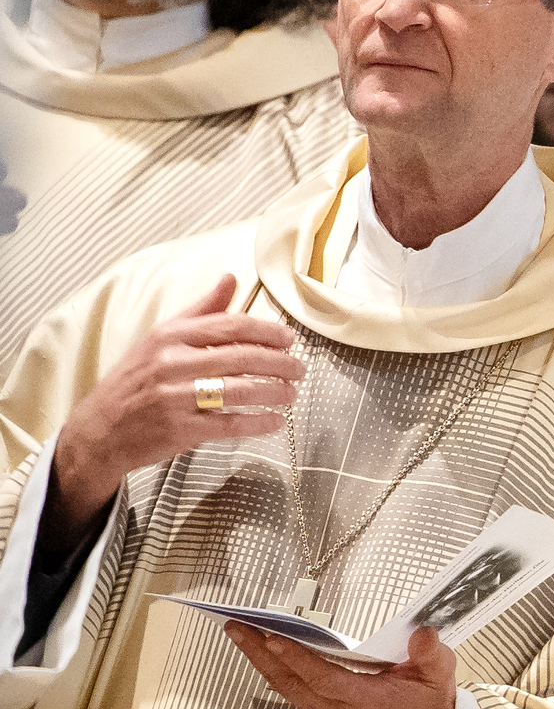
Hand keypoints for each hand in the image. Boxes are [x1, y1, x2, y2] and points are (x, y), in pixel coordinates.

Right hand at [46, 276, 300, 557]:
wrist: (99, 429)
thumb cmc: (135, 380)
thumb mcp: (161, 338)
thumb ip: (201, 311)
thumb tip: (230, 278)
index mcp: (171, 336)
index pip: (231, 326)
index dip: (268, 331)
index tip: (290, 339)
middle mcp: (172, 363)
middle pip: (243, 357)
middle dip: (280, 363)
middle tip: (299, 369)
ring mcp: (176, 398)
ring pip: (241, 390)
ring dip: (275, 392)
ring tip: (291, 393)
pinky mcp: (180, 429)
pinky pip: (230, 424)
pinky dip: (259, 422)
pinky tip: (275, 420)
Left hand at [227, 624, 458, 708]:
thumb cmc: (431, 708)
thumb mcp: (440, 676)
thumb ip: (431, 653)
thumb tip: (424, 632)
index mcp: (362, 700)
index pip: (321, 677)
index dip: (296, 658)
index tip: (272, 637)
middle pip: (290, 682)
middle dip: (260, 653)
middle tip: (236, 627)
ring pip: (286, 688)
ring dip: (261, 662)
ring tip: (242, 635)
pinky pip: (293, 693)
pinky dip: (275, 673)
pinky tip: (265, 657)